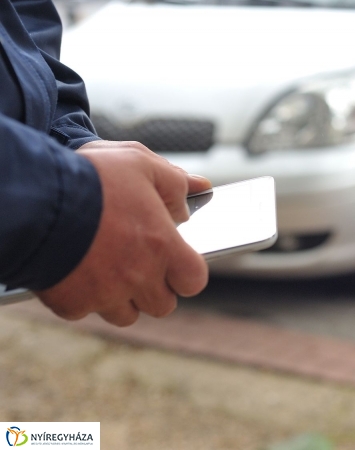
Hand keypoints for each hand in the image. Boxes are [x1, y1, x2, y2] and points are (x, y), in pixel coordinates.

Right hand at [35, 142, 211, 326]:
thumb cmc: (90, 178)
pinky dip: (82, 296)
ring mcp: (105, 295)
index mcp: (162, 245)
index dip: (187, 273)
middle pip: (162, 304)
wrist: (33, 200)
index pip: (194, 280)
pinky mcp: (72, 304)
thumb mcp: (139, 162)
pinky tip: (76, 269)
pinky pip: (85, 310)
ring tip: (107, 267)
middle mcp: (139, 277)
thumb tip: (198, 187)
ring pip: (125, 314)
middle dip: (154, 288)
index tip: (176, 262)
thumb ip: (174, 180)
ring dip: (122, 297)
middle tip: (139, 263)